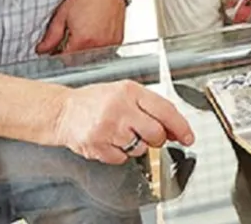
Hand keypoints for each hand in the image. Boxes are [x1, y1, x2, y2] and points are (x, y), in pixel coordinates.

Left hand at [37, 0, 125, 54]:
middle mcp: (99, 44)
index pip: (66, 61)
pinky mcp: (118, 41)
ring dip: (85, 51)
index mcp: (83, 40)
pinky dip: (97, 47)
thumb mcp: (62, 14)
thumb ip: (51, 37)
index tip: (56, 49)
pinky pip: (104, 52)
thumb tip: (42, 50)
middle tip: (69, 37)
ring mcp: (110, 44)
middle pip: (80, 61)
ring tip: (83, 32)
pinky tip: (94, 32)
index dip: (58, 55)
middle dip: (71, 53)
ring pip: (92, 58)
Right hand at [53, 80, 193, 164]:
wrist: (62, 112)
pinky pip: (122, 158)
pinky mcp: (98, 146)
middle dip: (157, 139)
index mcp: (129, 91)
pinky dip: (120, 154)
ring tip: (120, 133)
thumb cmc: (95, 101)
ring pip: (140, 148)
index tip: (188, 137)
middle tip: (148, 134)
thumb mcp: (124, 93)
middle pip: (156, 134)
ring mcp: (108, 128)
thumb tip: (174, 129)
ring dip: (135, 146)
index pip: (165, 110)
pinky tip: (109, 140)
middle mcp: (120, 108)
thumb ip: (149, 107)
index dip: (181, 126)